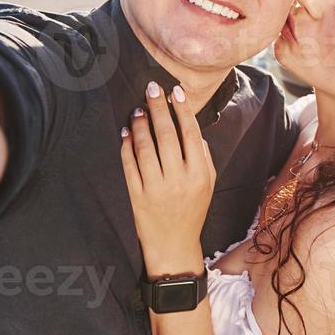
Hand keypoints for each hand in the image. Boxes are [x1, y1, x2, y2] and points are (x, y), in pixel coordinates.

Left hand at [119, 81, 215, 276]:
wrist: (174, 245)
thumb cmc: (192, 210)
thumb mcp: (209, 184)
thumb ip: (204, 157)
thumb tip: (193, 130)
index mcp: (200, 174)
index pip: (191, 134)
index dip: (182, 111)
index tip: (174, 92)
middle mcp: (179, 180)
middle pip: (167, 135)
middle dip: (158, 108)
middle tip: (151, 89)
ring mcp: (157, 188)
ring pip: (146, 147)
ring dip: (141, 124)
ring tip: (138, 109)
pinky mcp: (138, 196)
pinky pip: (130, 165)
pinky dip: (126, 146)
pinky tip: (126, 132)